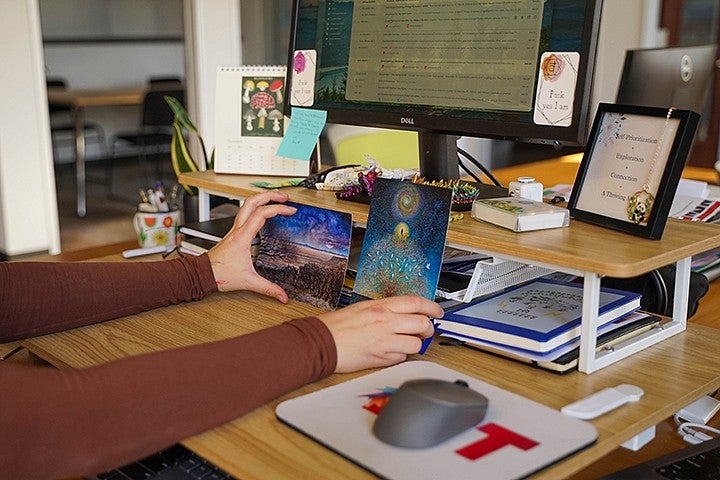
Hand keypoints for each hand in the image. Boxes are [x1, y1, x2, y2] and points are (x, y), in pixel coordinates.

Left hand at [207, 191, 295, 301]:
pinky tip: (262, 215)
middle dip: (270, 195)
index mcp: (242, 237)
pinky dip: (256, 209)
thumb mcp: (248, 282)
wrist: (202, 274)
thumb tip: (283, 296)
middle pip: (252, 201)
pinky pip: (244, 214)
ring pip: (246, 204)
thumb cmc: (219, 274)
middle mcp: (237, 230)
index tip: (290, 210)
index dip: (278, 209)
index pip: (261, 214)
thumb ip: (268, 289)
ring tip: (275, 200)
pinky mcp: (233, 233)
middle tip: (284, 197)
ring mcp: (234, 230)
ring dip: (261, 199)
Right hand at [317, 296, 442, 372]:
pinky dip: (400, 357)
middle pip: (422, 324)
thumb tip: (405, 313)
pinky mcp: (380, 359)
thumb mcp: (364, 307)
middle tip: (427, 331)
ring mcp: (384, 342)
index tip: (437, 312)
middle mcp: (385, 323)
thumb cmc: (338, 325)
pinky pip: (401, 359)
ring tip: (407, 343)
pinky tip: (391, 352)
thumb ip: (386, 309)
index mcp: (381, 307)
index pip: (416, 303)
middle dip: (429, 329)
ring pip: (415, 345)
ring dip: (415, 345)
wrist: (321, 341)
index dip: (432, 307)